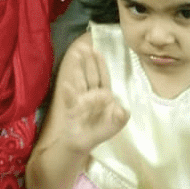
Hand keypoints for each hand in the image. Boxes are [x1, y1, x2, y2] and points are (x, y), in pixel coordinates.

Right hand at [54, 37, 128, 152]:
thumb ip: (120, 117)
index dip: (100, 64)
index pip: (102, 76)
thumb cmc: (100, 130)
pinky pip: (71, 99)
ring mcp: (81, 99)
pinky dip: (69, 92)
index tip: (96, 51)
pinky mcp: (72, 107)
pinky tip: (67, 85)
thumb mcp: (115, 124)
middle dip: (87, 60)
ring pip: (80, 81)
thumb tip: (122, 110)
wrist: (83, 142)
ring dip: (78, 69)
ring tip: (75, 56)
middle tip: (83, 46)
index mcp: (104, 94)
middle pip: (90, 74)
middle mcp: (92, 93)